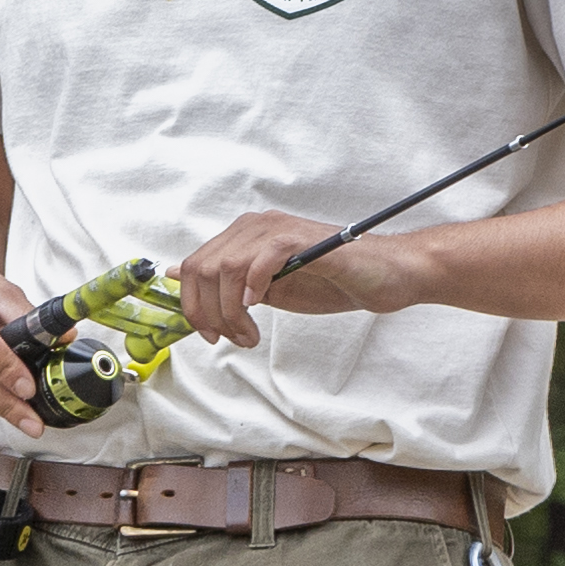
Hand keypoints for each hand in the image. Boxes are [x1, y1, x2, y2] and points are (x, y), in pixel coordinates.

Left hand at [173, 207, 431, 347]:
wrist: (383, 276)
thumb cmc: (331, 282)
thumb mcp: (268, 289)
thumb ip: (227, 284)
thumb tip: (180, 276)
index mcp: (245, 236)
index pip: (195, 266)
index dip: (193, 305)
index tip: (209, 334)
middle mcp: (257, 226)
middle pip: (204, 267)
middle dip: (209, 313)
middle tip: (231, 338)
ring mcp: (280, 230)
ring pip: (227, 267)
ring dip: (231, 311)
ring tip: (250, 334)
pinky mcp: (303, 240)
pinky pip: (263, 256)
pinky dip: (254, 285)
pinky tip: (261, 305)